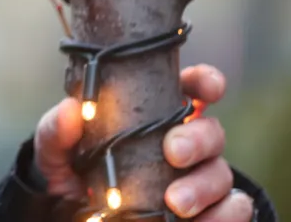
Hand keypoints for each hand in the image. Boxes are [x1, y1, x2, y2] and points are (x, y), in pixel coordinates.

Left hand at [33, 64, 255, 219]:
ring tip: (175, 203)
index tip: (209, 88)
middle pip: (212, 131)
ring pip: (222, 173)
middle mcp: (184, 143)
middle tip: (173, 152)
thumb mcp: (56, 151)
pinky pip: (234, 210)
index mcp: (154, 115)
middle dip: (198, 139)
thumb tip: (70, 109)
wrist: (75, 219)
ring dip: (204, 186)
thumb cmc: (73, 173)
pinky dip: (224, 216)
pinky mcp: (209, 213)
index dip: (206, 83)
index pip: (191, 89)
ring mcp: (198, 179)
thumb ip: (57, 130)